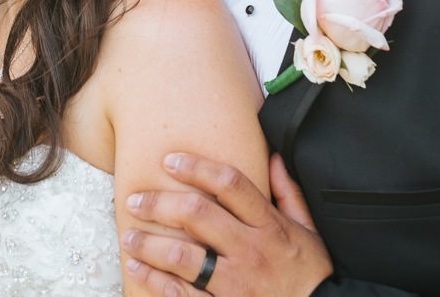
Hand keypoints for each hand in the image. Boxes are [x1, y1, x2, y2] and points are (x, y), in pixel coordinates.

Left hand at [121, 151, 331, 295]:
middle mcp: (250, 251)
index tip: (169, 159)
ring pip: (183, 257)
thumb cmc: (311, 273)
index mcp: (269, 226)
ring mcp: (236, 284)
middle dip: (159, 203)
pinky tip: (138, 269)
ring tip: (129, 235)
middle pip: (197, 214)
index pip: (230, 184)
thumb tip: (274, 156)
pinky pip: (183, 295)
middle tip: (135, 199)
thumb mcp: (309, 230)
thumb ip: (288, 193)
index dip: (197, 167)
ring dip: (149, 244)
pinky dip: (156, 281)